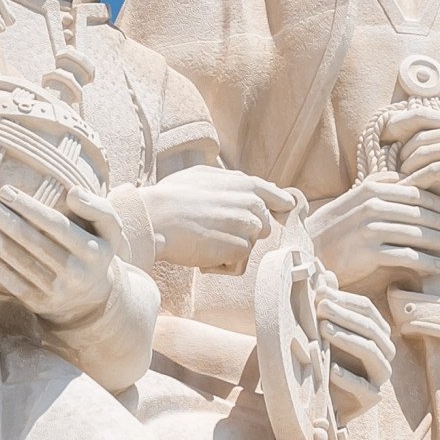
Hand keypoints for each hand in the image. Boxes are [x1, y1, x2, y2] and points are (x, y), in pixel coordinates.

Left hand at [0, 195, 120, 327]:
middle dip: (4, 220)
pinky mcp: (40, 304)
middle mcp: (75, 273)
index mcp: (93, 251)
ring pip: (20, 262)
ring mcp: (56, 291)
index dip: (29, 208)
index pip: (56, 225)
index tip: (5, 191)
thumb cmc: (94, 252)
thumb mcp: (109, 231)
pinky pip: (15, 285)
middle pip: (33, 241)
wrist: (92, 300)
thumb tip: (73, 193)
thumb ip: (98, 208)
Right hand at [131, 168, 287, 271]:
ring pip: (250, 245)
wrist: (157, 219)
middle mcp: (253, 205)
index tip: (282, 211)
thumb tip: (250, 184)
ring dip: (231, 248)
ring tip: (205, 240)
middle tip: (214, 229)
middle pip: (263, 226)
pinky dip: (222, 264)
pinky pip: (238, 263)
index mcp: (246, 184)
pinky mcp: (240, 250)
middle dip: (243, 231)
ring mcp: (248, 228)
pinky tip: (202, 253)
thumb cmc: (172, 196)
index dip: (280, 206)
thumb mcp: (203, 175)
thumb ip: (231, 180)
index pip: (278, 197)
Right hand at [308, 174, 439, 290]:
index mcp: (373, 187)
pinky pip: (406, 255)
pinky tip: (439, 267)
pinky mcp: (368, 252)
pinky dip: (426, 261)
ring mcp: (370, 228)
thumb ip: (382, 187)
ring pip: (417, 233)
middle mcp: (373, 204)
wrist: (309, 250)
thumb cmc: (338, 226)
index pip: (417, 191)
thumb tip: (411, 181)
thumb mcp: (357, 198)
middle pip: (421, 212)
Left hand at [317, 286, 395, 407]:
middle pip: (371, 328)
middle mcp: (383, 352)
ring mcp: (379, 376)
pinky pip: (365, 388)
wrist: (319, 400)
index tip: (319, 293)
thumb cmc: (324, 359)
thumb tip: (324, 273)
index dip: (344, 299)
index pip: (367, 309)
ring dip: (347, 339)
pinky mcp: (372, 399)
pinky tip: (330, 369)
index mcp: (376, 332)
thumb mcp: (323, 330)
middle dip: (345, 315)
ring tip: (323, 330)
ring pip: (372, 353)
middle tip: (320, 307)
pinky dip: (347, 378)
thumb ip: (327, 304)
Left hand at [377, 104, 439, 238]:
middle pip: (417, 132)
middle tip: (386, 174)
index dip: (396, 124)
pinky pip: (436, 168)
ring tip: (394, 186)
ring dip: (406, 169)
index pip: (420, 114)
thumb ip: (438, 159)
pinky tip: (409, 192)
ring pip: (424, 150)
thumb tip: (401, 164)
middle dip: (398, 153)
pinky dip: (419, 180)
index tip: (378, 141)